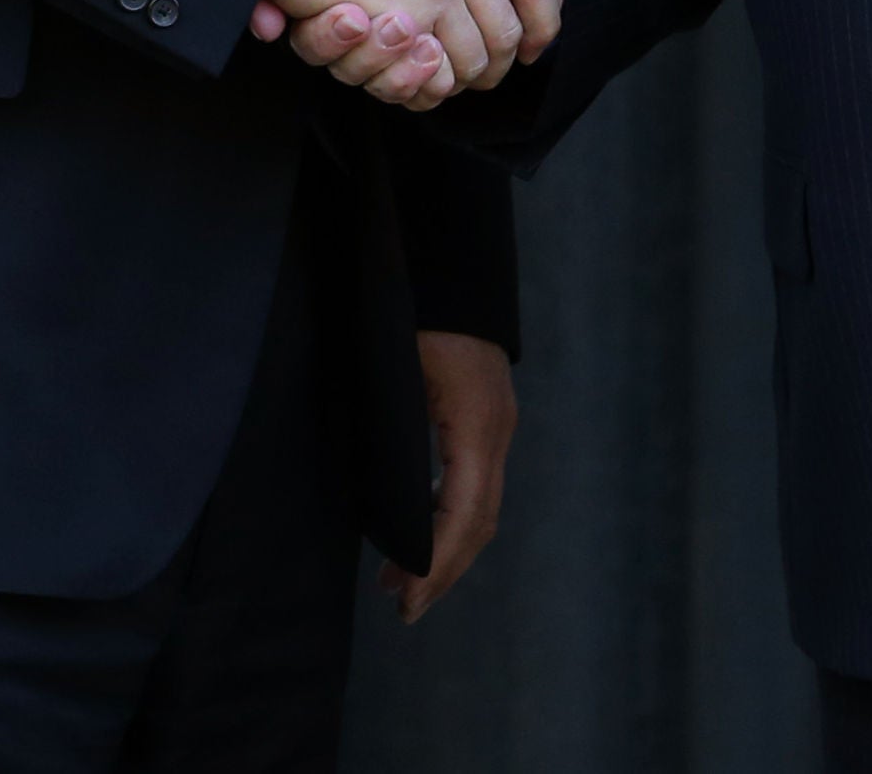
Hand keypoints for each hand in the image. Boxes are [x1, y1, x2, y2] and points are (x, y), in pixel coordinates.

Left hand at [381, 331, 515, 622]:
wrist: (450, 261)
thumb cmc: (414, 309)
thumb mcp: (395, 370)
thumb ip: (391, 432)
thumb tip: (374, 502)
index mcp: (475, 424)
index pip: (463, 515)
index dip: (434, 563)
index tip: (404, 598)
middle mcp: (496, 430)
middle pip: (479, 522)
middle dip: (442, 572)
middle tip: (402, 610)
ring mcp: (498, 424)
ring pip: (483, 508)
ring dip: (447, 550)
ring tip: (401, 583)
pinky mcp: (488, 417)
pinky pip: (477, 484)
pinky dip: (451, 520)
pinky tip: (419, 531)